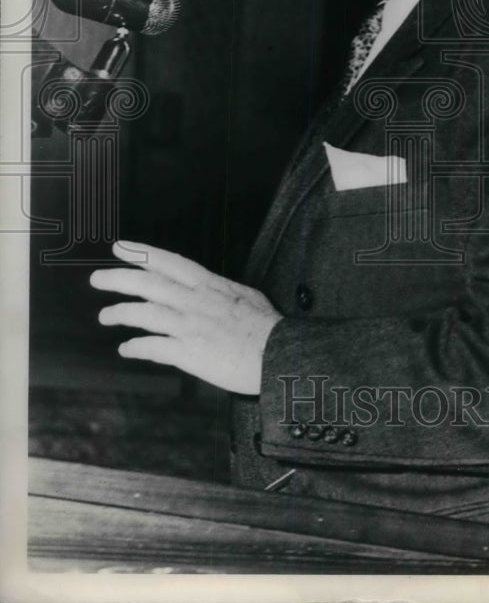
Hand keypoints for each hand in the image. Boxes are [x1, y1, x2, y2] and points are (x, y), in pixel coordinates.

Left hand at [90, 240, 282, 393]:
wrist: (278, 354)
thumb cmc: (267, 328)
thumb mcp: (245, 296)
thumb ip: (222, 290)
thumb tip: (212, 288)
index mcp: (209, 285)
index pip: (168, 262)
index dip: (141, 253)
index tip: (120, 247)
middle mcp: (195, 301)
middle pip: (148, 284)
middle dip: (118, 278)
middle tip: (97, 279)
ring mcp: (190, 326)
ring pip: (144, 314)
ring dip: (120, 313)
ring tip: (106, 316)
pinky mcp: (189, 353)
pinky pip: (153, 347)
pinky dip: (136, 347)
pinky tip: (126, 349)